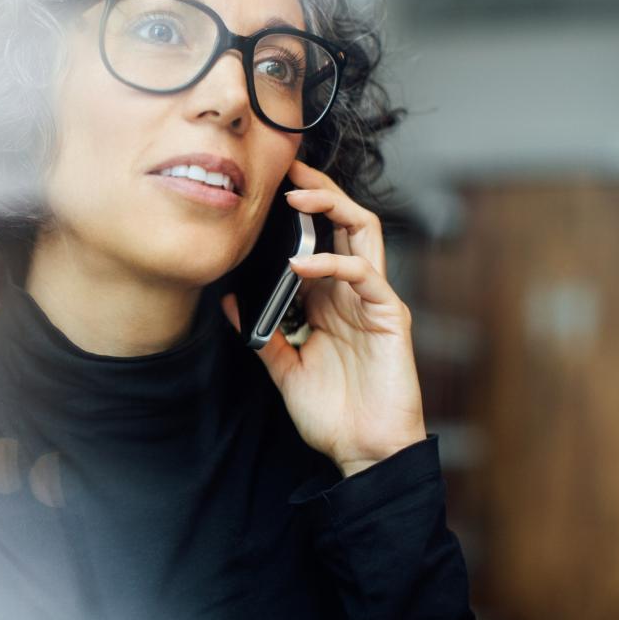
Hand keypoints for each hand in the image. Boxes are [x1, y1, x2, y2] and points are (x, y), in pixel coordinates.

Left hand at [221, 159, 425, 477]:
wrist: (364, 452)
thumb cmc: (332, 413)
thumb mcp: (282, 369)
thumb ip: (260, 333)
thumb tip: (228, 302)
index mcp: (330, 299)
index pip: (320, 237)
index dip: (299, 209)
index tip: (267, 186)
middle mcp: (353, 291)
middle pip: (346, 220)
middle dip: (320, 188)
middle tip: (288, 167)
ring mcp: (374, 300)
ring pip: (364, 231)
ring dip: (332, 207)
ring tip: (297, 197)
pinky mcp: (390, 317)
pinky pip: (366, 275)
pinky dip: (333, 262)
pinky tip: (301, 265)